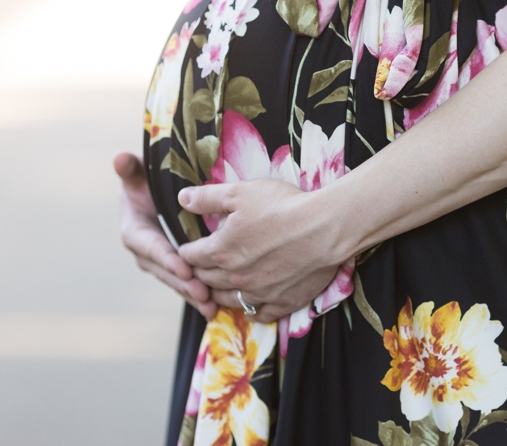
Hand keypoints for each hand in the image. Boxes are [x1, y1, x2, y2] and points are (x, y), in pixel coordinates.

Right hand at [114, 152, 216, 319]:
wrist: (154, 195)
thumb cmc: (147, 182)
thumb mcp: (138, 175)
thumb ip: (131, 170)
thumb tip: (120, 158)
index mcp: (135, 231)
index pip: (150, 247)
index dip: (166, 258)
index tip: (183, 267)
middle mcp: (146, 252)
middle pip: (165, 271)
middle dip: (183, 282)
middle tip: (202, 292)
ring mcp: (160, 264)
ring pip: (176, 282)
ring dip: (192, 295)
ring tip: (211, 305)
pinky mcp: (175, 269)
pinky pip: (186, 284)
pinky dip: (199, 296)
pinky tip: (216, 308)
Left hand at [176, 179, 343, 322]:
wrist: (324, 229)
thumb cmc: (283, 206)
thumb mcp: (241, 193)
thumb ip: (207, 197)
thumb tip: (182, 198)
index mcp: (220, 250)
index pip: (191, 257)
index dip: (186, 252)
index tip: (187, 249)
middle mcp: (235, 277)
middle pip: (207, 280)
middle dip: (200, 273)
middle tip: (200, 268)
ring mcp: (259, 293)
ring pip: (228, 300)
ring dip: (218, 294)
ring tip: (218, 288)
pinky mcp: (282, 302)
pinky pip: (259, 314)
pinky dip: (251, 311)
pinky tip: (250, 306)